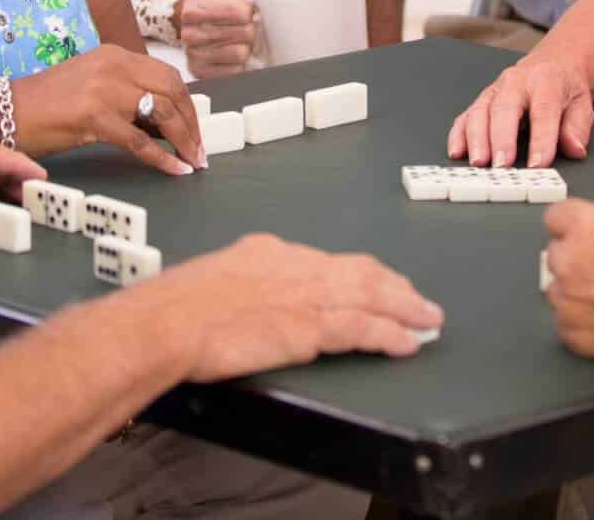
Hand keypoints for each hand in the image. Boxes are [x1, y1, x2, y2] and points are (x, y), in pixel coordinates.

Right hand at [14, 44, 204, 171]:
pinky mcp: (93, 116)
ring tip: (191, 161)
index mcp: (114, 55)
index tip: (195, 129)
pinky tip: (174, 170)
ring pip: (162, 112)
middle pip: (172, 90)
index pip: (166, 75)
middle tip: (198, 149)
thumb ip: (127, 98)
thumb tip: (165, 125)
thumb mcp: (92, 89)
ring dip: (183, 140)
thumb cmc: (45, 107)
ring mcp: (103, 88)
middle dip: (192, 122)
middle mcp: (113, 65)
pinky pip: (140, 140)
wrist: (4, 113)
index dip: (187, 104)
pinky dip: (162, 158)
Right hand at [150, 234, 443, 379]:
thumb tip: (248, 303)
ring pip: (370, 295)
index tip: (374, 283)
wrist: (166, 322)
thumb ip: (240, 289)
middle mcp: (293, 266)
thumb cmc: (174, 310)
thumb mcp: (211, 282)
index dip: (357, 274)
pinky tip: (407, 342)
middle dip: (392, 286)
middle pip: (358, 271)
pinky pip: (361, 328)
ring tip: (427, 319)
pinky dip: (389, 334)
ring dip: (404, 308)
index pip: (325, 261)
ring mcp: (303, 295)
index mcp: (267, 252)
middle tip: (417, 299)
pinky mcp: (307, 327)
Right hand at [176, 0, 278, 79]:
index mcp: (197, 7)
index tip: (247, 8)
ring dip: (247, 46)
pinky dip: (240, 64)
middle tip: (246, 24)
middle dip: (251, 28)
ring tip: (240, 38)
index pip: (241, 12)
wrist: (193, 12)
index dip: (251, 10)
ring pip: (240, 55)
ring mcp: (193, 54)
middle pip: (244, 34)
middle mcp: (190, 32)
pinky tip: (233, 52)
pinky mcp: (199, 73)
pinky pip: (234, 73)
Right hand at [446, 47, 593, 167]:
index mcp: (546, 81)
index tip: (538, 164)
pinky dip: (459, 134)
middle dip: (501, 139)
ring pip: (480, 111)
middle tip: (502, 165)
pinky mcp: (482, 100)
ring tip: (479, 162)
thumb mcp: (582, 103)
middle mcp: (516, 82)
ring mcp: (496, 90)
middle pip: (505, 108)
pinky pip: (466, 116)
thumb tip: (574, 149)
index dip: (541, 139)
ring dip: (477, 138)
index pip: (543, 111)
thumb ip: (577, 128)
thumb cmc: (564, 86)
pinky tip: (457, 152)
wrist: (552, 63)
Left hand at [541, 200, 593, 378]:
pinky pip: (565, 320)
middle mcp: (570, 261)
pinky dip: (581, 320)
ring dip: (576, 289)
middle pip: (556, 252)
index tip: (581, 230)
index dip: (573, 222)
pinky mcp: (572, 334)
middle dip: (577, 257)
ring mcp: (568, 300)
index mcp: (590, 227)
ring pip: (558, 288)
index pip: (556, 215)